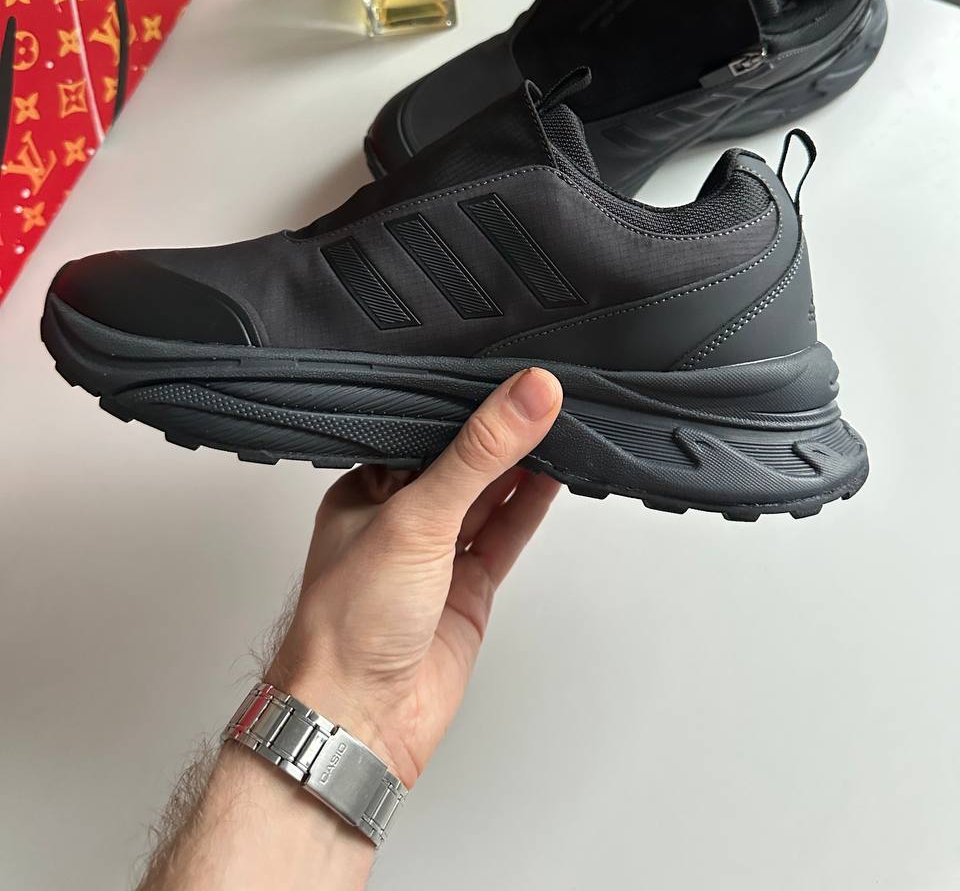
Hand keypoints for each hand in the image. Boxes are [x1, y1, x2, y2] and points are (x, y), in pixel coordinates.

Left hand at [267, 366, 562, 786]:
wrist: (359, 718)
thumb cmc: (348, 624)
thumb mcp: (417, 516)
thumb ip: (479, 455)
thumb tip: (526, 396)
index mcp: (366, 489)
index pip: (425, 430)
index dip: (468, 402)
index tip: (511, 373)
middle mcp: (400, 520)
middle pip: (462, 462)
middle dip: (502, 432)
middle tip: (546, 392)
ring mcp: (436, 556)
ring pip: (488, 498)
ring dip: (523, 465)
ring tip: (561, 421)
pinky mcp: (466, 590)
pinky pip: (504, 536)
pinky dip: (530, 507)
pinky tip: (553, 476)